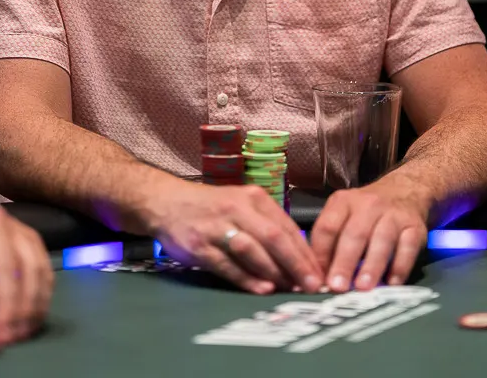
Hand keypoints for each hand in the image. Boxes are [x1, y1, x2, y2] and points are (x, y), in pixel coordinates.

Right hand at [147, 178, 324, 294]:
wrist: (166, 202)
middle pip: (273, 237)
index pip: (286, 226)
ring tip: (290, 289)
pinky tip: (262, 289)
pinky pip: (227, 265)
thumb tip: (299, 258)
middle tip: (311, 286)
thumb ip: (267, 225)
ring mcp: (217, 227)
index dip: (305, 252)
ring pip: (252, 250)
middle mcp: (236, 209)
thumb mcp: (242, 204)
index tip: (320, 273)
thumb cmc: (211, 207)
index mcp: (252, 197)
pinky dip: (246, 278)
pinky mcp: (200, 246)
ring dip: (273, 272)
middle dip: (296, 264)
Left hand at [310, 175, 428, 291]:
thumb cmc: (366, 212)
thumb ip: (332, 241)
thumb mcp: (345, 214)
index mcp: (344, 202)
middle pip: (354, 234)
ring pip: (382, 240)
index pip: (328, 226)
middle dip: (344, 262)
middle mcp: (368, 205)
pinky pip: (408, 247)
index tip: (318, 279)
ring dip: (371, 266)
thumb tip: (319, 278)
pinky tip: (392, 284)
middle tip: (337, 287)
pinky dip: (400, 267)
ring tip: (363, 288)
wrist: (405, 190)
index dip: (321, 253)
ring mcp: (393, 215)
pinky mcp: (415, 227)